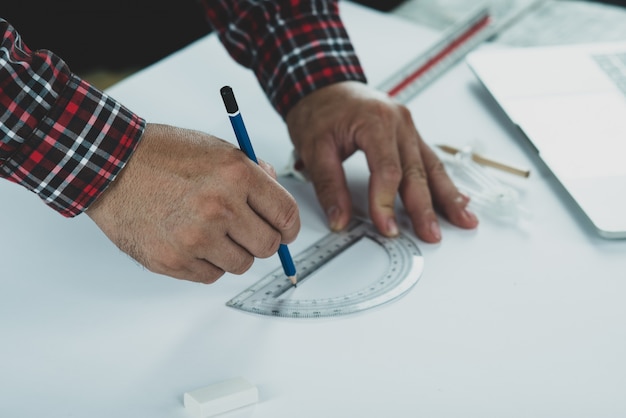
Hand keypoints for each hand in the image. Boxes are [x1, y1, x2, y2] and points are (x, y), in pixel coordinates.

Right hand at [86, 123, 299, 282]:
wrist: (110, 164)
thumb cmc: (164, 155)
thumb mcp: (217, 149)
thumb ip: (255, 174)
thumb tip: (277, 204)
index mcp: (237, 175)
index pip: (286, 215)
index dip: (290, 227)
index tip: (286, 232)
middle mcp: (220, 208)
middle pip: (268, 246)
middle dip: (262, 240)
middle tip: (247, 231)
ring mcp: (195, 238)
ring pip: (241, 265)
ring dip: (233, 253)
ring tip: (211, 232)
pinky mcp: (173, 260)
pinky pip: (210, 275)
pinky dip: (207, 263)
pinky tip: (191, 241)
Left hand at [285, 81, 476, 242]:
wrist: (324, 85)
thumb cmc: (320, 110)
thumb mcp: (314, 148)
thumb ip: (329, 186)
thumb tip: (339, 218)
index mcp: (376, 121)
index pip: (388, 170)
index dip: (387, 203)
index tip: (387, 227)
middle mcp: (399, 122)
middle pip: (416, 171)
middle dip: (425, 208)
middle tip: (431, 234)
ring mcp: (408, 127)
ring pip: (431, 166)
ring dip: (447, 197)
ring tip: (463, 220)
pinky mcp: (409, 134)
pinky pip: (429, 160)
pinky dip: (443, 182)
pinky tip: (458, 198)